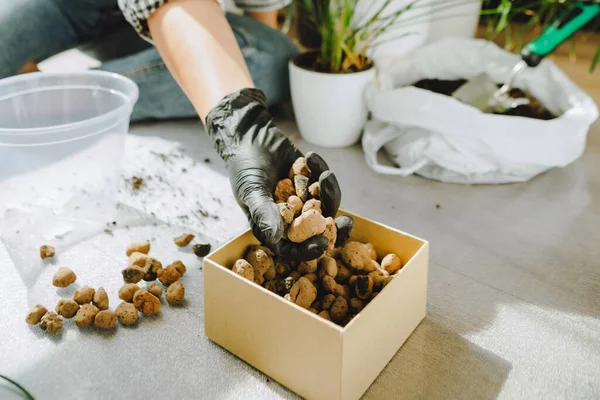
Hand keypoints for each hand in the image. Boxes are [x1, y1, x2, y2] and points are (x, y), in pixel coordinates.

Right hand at [206, 89, 340, 260]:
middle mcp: (291, 216)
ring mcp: (303, 198)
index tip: (323, 242)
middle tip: (346, 223)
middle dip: (334, 228)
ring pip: (326, 205)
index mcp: (273, 226)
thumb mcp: (251, 191)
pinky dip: (321, 170)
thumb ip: (263, 213)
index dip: (308, 249)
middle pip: (316, 231)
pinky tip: (310, 156)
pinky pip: (324, 183)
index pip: (292, 247)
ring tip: (324, 174)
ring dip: (329, 192)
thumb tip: (276, 237)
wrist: (249, 137)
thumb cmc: (244, 168)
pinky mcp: (311, 180)